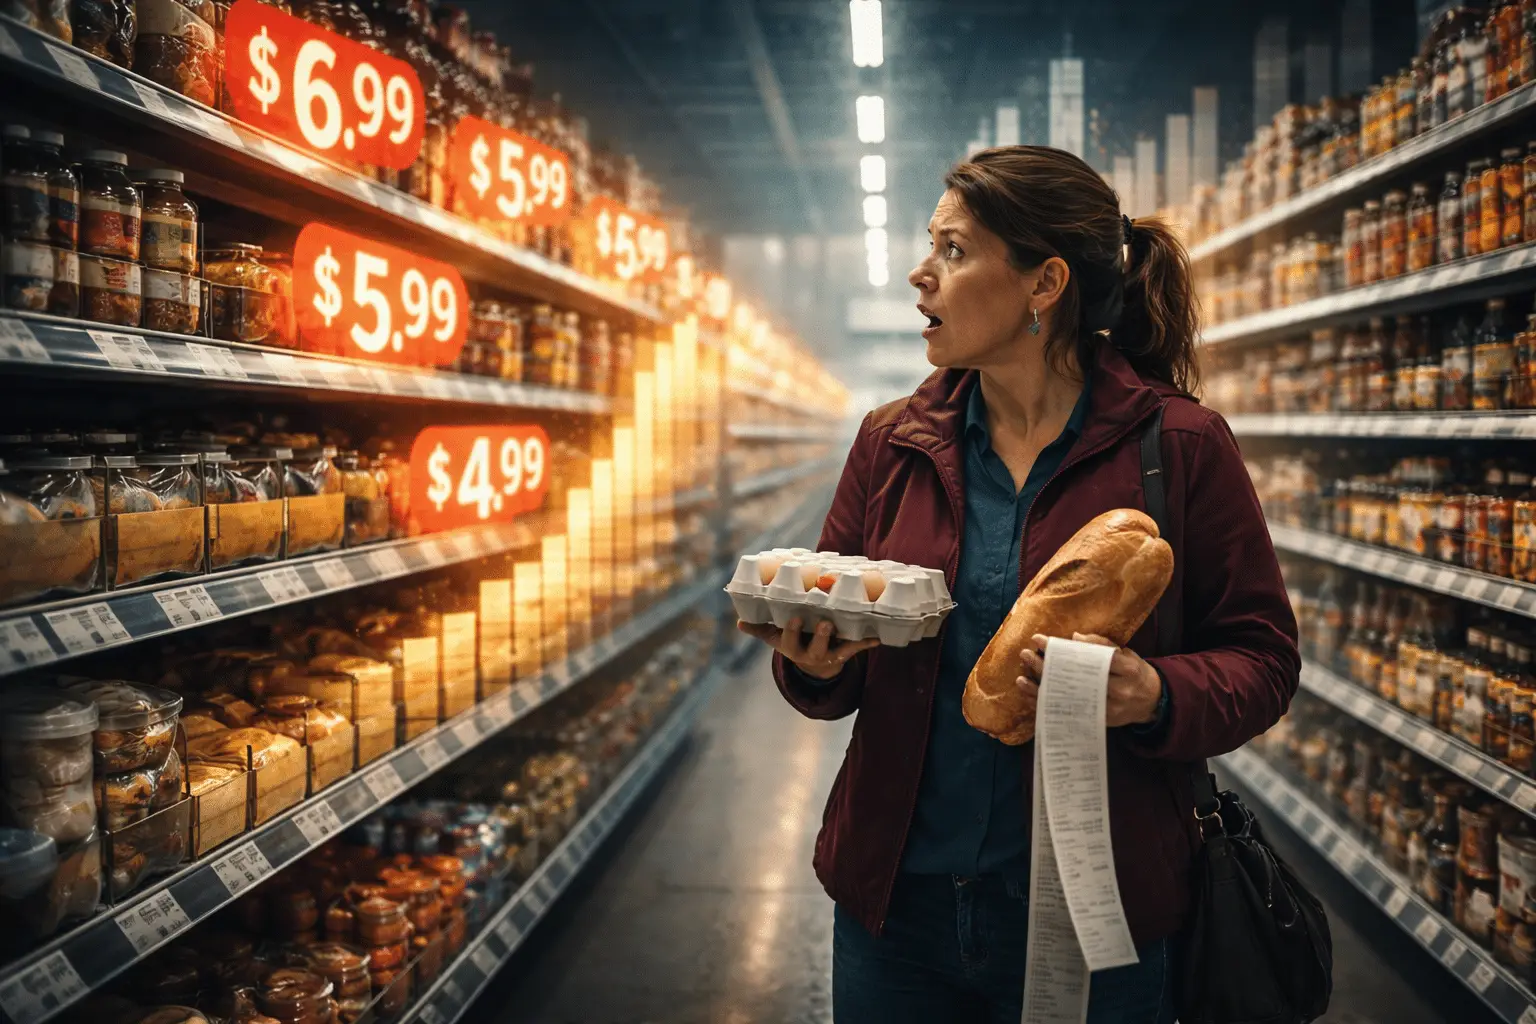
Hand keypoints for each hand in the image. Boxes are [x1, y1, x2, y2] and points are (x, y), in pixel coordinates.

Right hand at [736, 618, 880, 679]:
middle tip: (825, 623)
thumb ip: (759, 628)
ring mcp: (828, 655)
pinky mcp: (844, 653)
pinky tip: (878, 637)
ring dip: (842, 640)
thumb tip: (739, 621)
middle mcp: (810, 655)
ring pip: (835, 650)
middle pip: (815, 648)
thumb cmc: (794, 642)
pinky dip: (866, 642)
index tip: (795, 618)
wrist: (815, 666)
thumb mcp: (775, 638)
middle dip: (820, 637)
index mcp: (792, 648)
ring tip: (848, 627)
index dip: (792, 631)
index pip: (789, 641)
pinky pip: (856, 649)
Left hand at [1017, 632, 1163, 726]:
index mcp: (1128, 669)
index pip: (1094, 657)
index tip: (1042, 640)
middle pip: (1077, 680)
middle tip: (1026, 655)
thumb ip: (1103, 645)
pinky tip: (1034, 697)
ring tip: (1021, 678)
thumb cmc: (1133, 672)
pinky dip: (1050, 705)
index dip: (1066, 649)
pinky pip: (1070, 713)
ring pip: (1070, 699)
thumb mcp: (1126, 654)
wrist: (1150, 702)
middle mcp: (1119, 691)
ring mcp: (1108, 709)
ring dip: (1042, 689)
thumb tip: (1075, 638)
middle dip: (1047, 668)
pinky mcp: (1100, 721)